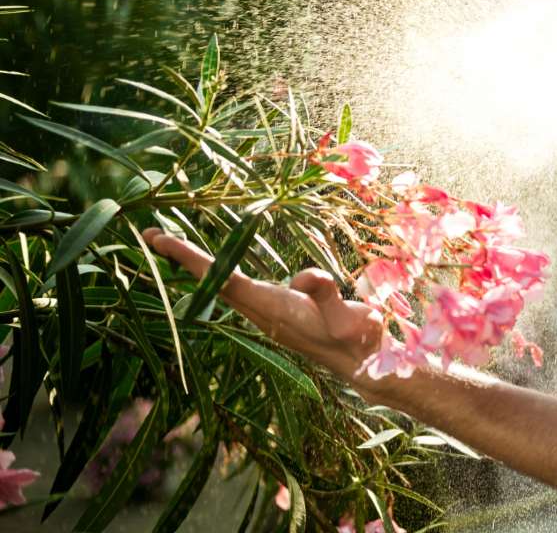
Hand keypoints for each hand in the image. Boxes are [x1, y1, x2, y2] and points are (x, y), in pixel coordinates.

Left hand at [141, 228, 384, 392]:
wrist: (364, 364)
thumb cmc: (359, 339)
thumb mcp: (348, 317)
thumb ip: (327, 295)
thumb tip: (305, 276)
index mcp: (273, 309)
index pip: (223, 280)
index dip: (193, 260)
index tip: (162, 241)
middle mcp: (262, 312)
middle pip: (213, 283)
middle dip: (182, 259)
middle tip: (149, 235)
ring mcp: (267, 313)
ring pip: (222, 287)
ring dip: (197, 267)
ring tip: (171, 247)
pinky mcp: (275, 312)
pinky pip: (236, 289)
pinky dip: (218, 273)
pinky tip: (217, 268)